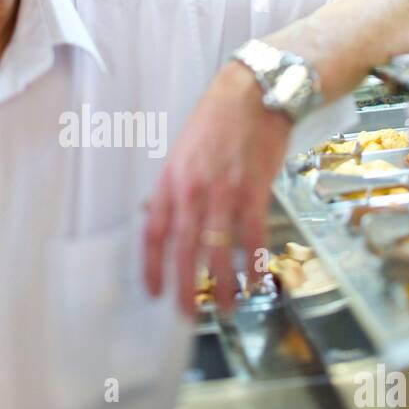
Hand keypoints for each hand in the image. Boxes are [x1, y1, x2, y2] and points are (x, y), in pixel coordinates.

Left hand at [143, 59, 292, 315]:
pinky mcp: (254, 190)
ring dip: (223, 283)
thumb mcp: (183, 153)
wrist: (253, 94)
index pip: (153, 232)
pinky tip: (256, 280)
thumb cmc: (216, 122)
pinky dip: (254, 261)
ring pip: (219, 248)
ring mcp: (225, 191)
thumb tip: (167, 222)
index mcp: (170, 180)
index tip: (153, 292)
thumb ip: (175, 189)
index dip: (152, 267)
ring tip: (227, 307)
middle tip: (188, 314)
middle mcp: (193, 189)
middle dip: (184, 286)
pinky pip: (252, 235)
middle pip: (183, 248)